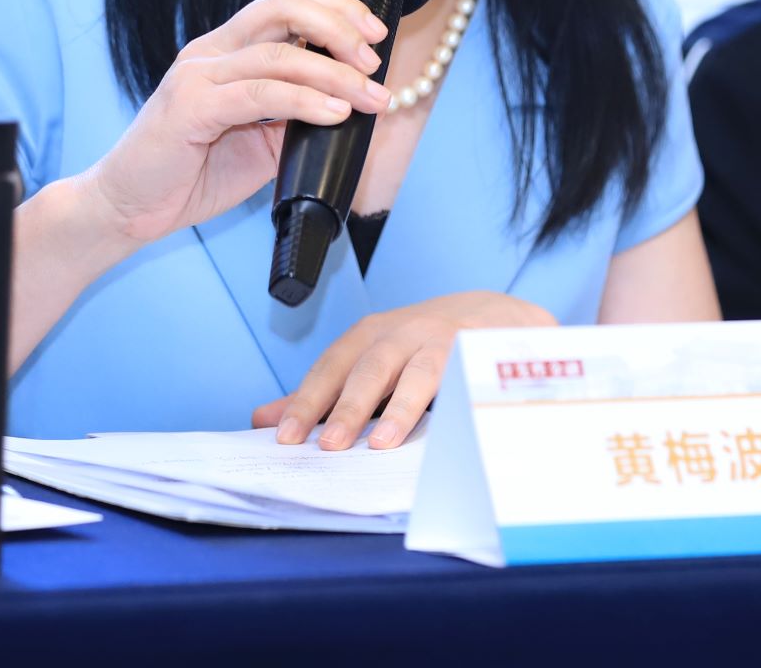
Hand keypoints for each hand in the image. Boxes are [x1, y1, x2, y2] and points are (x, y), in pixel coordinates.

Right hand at [75, 0, 390, 250]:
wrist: (127, 208)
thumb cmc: (188, 174)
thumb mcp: (256, 142)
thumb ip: (292, 119)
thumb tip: (351, 111)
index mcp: (224, 51)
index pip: (285, 7)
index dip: (335, 10)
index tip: (376, 34)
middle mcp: (209, 53)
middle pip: (282, 9)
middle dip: (338, 26)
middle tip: (375, 58)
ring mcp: (197, 77)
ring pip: (278, 55)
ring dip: (335, 74)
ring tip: (371, 97)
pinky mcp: (190, 108)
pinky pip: (259, 96)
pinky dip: (304, 101)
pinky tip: (334, 114)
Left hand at [253, 291, 555, 450]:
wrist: (497, 315)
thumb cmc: (424, 346)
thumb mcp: (370, 363)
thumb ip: (321, 394)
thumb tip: (263, 420)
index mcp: (369, 337)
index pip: (330, 368)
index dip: (307, 401)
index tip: (285, 437)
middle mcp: (401, 332)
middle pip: (368, 368)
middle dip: (346, 406)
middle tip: (326, 445)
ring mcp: (441, 340)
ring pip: (415, 373)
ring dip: (397, 408)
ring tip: (380, 444)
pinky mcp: (478, 351)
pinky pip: (462, 378)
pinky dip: (450, 401)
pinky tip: (441, 427)